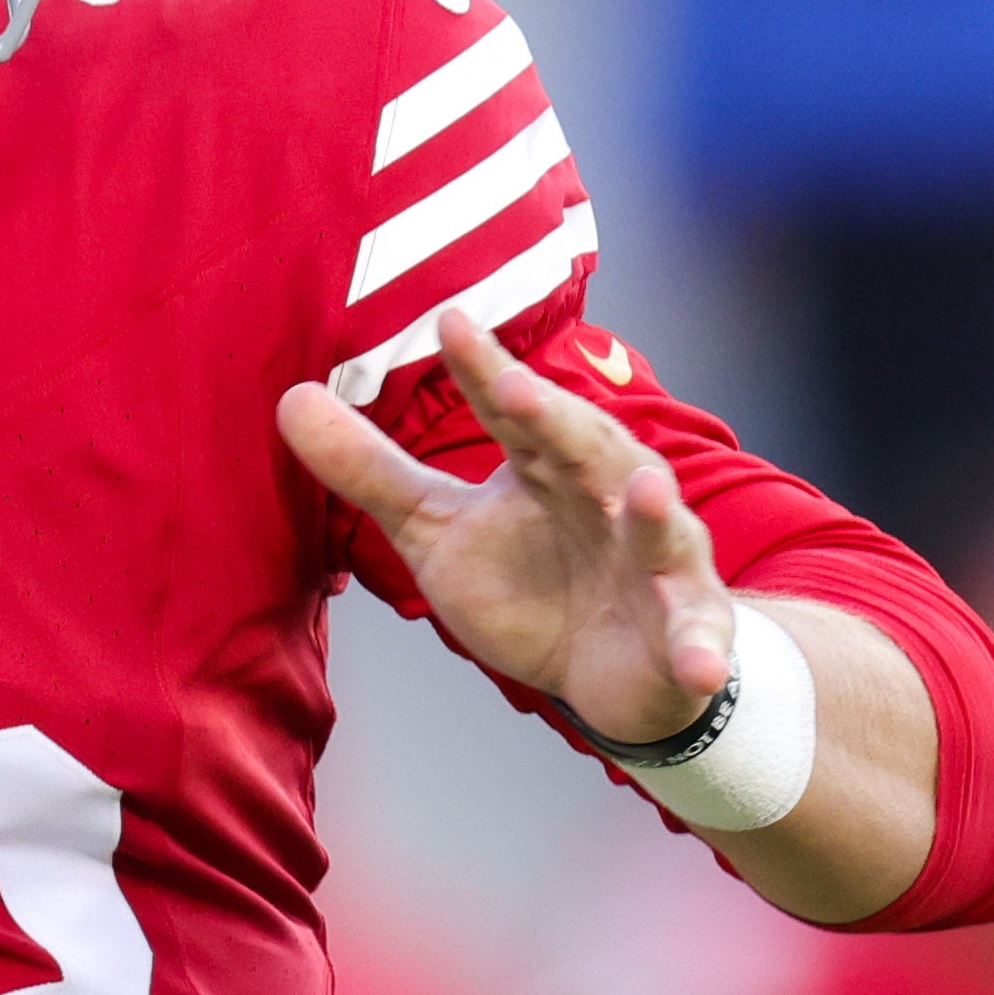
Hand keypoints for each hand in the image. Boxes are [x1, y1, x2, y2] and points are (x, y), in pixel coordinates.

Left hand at [279, 310, 736, 747]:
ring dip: (653, 512)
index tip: (449, 322)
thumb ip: (371, 469)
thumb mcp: (437, 530)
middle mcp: (612, 496)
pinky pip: (698, 639)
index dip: (484, 371)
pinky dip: (702, 649)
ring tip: (643, 489)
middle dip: (557, 421)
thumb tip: (291, 398)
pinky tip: (699, 662)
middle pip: (585, 449)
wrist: (614, 671)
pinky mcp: (688, 631)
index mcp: (549, 465)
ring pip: (660, 529)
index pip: (513, 410)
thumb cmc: (531, 584)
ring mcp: (659, 561)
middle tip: (515, 390)